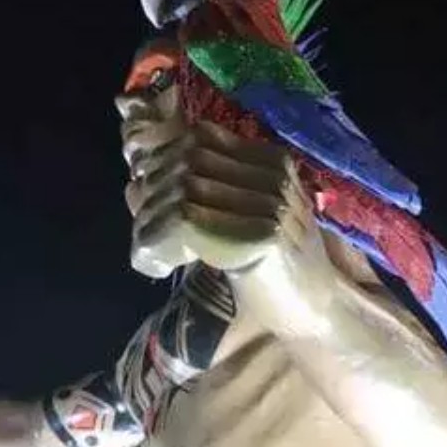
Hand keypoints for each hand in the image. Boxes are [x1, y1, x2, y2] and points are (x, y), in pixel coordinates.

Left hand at [125, 116, 304, 278]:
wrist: (314, 309)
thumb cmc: (272, 268)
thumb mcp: (233, 223)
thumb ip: (191, 199)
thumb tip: (132, 187)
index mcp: (272, 162)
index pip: (201, 137)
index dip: (164, 159)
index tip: (148, 193)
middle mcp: (274, 176)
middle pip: (189, 161)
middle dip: (154, 192)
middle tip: (143, 229)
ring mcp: (272, 204)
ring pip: (183, 191)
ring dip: (153, 222)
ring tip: (148, 250)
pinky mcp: (261, 236)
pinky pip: (188, 224)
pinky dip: (163, 244)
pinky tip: (161, 265)